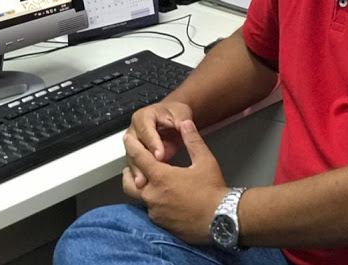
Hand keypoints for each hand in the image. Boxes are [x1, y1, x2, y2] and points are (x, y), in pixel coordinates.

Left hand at [122, 120, 228, 244]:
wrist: (220, 220)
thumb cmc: (212, 189)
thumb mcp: (205, 160)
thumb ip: (192, 140)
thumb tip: (186, 124)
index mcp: (161, 177)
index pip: (139, 158)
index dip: (132, 146)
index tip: (127, 139)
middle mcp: (153, 195)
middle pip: (130, 182)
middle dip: (129, 172)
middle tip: (131, 165)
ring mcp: (155, 211)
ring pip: (140, 198)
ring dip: (141, 187)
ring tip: (146, 181)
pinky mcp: (161, 223)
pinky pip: (151, 210)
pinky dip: (153, 201)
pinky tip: (162, 198)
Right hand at [124, 100, 192, 187]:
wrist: (173, 117)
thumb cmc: (176, 114)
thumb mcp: (181, 113)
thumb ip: (182, 120)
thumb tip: (185, 126)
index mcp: (144, 117)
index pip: (146, 130)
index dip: (153, 143)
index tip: (160, 155)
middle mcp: (135, 129)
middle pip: (134, 146)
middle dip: (140, 161)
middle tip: (147, 175)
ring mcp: (134, 143)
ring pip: (132, 158)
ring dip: (137, 171)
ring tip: (143, 184)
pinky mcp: (136, 154)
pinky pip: (136, 165)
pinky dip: (139, 175)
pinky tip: (143, 186)